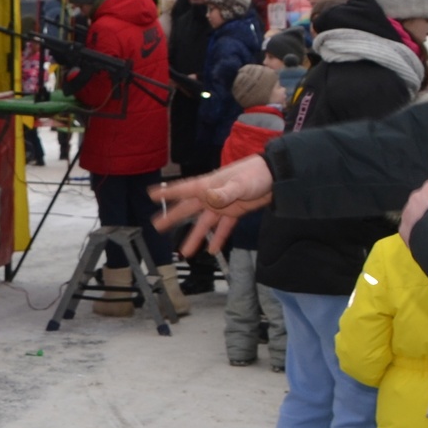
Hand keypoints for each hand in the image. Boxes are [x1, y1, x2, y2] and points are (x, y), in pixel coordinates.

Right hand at [152, 157, 271, 255]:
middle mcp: (211, 196)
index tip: (151, 194)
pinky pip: (224, 228)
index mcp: (208, 186)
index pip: (183, 189)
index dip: (167, 192)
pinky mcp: (235, 212)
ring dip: (195, 236)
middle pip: (188, 209)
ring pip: (204, 223)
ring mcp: (222, 205)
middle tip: (157, 226)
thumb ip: (224, 193)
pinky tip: (212, 250)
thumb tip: (209, 199)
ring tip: (185, 252)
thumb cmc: (255, 175)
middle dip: (172, 217)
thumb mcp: (239, 184)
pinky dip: (218, 238)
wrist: (276, 177)